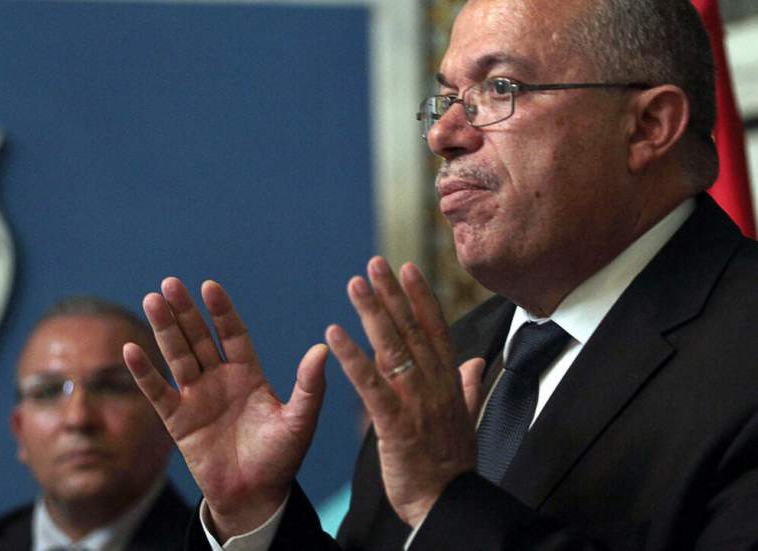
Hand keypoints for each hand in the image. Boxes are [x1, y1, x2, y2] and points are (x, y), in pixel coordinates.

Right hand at [123, 277, 328, 538]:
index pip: (232, 334)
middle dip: (185, 311)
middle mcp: (219, 379)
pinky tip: (131, 349)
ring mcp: (196, 397)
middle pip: (198, 337)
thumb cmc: (281, 458)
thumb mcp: (299, 420)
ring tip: (151, 300)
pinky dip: (144, 372)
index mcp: (248, 374)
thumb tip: (321, 349)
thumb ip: (309, 386)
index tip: (209, 287)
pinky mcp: (178, 420)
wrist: (255, 497)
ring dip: (164, 329)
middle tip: (170, 283)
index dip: (221, 311)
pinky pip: (157, 392)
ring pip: (177, 356)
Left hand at [326, 257, 485, 526]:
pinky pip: (370, 384)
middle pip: (411, 330)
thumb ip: (468, 388)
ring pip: (392, 348)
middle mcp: (434, 385)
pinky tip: (335, 334)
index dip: (420, 297)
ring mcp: (415, 402)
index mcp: (448, 383)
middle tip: (375, 263)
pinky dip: (352, 357)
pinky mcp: (395, 423)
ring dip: (372, 313)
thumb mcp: (465, 420)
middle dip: (392, 294)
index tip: (408, 268)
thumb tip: (477, 363)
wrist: (446, 505)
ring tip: (355, 284)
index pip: (435, 330)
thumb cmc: (451, 467)